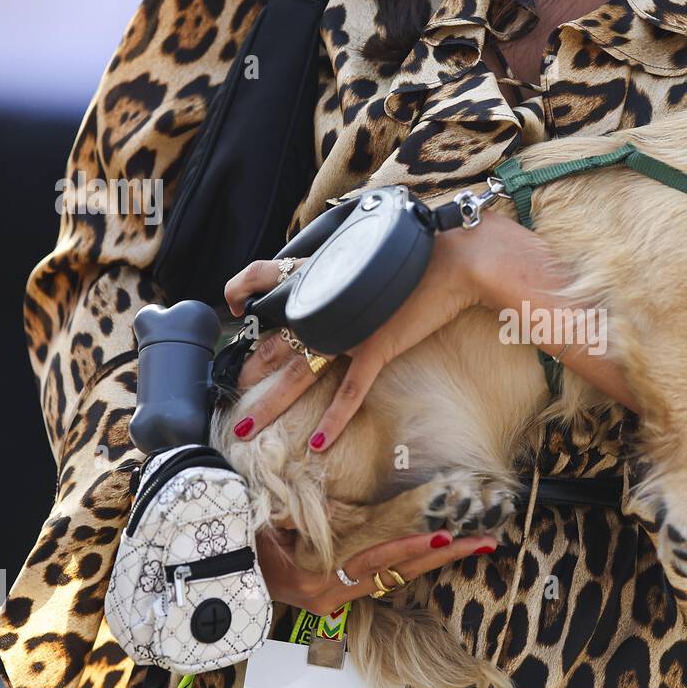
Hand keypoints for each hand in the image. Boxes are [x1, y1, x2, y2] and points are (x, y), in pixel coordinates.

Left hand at [223, 224, 485, 450]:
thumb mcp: (372, 243)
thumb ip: (349, 257)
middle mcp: (325, 303)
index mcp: (320, 272)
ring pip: (297, 374)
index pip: (265, 276)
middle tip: (233, 388)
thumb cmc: (420, 247)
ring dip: (270, 403)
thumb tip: (343, 262)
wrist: (453, 259)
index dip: (243, 289)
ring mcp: (347, 330)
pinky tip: (318, 444)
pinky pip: (349, 392)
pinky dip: (333, 421)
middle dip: (250, 368)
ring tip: (247, 426)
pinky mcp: (375, 349)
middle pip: (274, 340)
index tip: (234, 304)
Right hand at [258, 523, 496, 613]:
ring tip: (481, 544)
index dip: (406, 547)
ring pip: (401, 576)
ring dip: (440, 560)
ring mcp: (343, 596)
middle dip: (444, 555)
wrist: (222, 581)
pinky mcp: (347, 592)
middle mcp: (336, 592)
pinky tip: (448, 549)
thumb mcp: (259, 531)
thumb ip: (289, 518)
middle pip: (400, 571)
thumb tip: (310, 500)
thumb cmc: (240, 550)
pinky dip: (419, 562)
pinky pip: (389, 577)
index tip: (442, 535)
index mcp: (317, 578)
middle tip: (484, 541)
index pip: (373, 559)